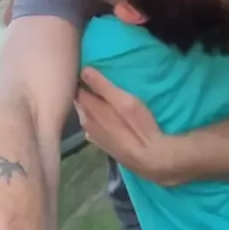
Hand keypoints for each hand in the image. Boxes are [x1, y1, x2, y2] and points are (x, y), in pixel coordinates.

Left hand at [75, 68, 177, 184]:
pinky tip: (105, 118)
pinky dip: (96, 120)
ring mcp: (93, 136)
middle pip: (81, 103)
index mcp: (89, 109)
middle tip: (94, 81)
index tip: (86, 71)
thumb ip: (102, 85)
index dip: (81, 80)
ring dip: (90, 106)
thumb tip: (84, 70)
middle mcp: (86, 123)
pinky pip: (93, 128)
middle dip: (84, 92)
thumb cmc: (138, 125)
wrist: (151, 159)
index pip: (77, 89)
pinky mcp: (103, 145)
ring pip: (86, 116)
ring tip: (100, 97)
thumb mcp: (123, 100)